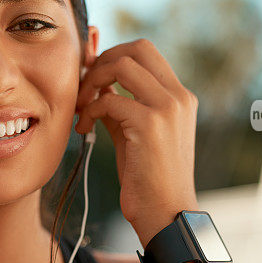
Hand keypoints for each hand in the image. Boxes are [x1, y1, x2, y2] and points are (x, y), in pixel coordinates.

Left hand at [74, 38, 198, 237]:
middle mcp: (179, 96)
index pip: (146, 52)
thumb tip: (97, 86)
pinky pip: (109, 101)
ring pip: (122, 65)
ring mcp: (168, 108)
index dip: (113, 55)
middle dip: (103, 60)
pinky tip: (84, 128)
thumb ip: (121, 106)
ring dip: (93, 81)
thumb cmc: (149, 179)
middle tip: (85, 85)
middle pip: (137, 48)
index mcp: (180, 97)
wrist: (166, 215)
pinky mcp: (151, 124)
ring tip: (82, 106)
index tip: (92, 75)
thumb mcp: (135, 134)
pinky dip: (91, 110)